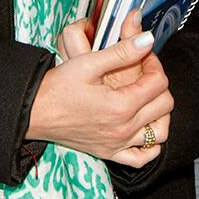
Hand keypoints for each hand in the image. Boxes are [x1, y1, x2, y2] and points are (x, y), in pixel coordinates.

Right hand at [28, 10, 173, 166]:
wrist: (34, 112)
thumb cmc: (57, 87)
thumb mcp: (89, 63)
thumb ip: (122, 51)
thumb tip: (148, 40)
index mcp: (122, 105)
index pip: (159, 83)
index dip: (154, 64)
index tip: (143, 55)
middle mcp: (124, 129)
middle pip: (164, 106)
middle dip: (158, 84)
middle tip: (143, 72)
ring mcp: (118, 144)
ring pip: (160, 133)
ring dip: (159, 113)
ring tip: (146, 98)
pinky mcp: (109, 153)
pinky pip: (142, 158)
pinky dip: (151, 145)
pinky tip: (143, 129)